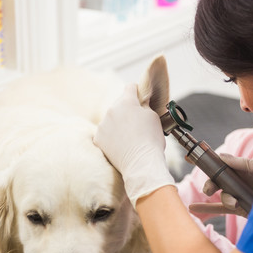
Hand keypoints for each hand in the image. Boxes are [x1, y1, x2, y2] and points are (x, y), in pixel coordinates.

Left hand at [93, 84, 174, 207]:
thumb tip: (141, 101)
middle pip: (119, 104)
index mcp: (126, 102)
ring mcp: (103, 125)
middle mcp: (111, 110)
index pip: (130, 87)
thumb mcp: (153, 117)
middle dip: (127, 110)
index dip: (137, 92)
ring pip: (111, 119)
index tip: (140, 98)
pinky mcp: (98, 138)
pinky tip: (121, 144)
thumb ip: (145, 105)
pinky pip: (105, 133)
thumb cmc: (151, 141)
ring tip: (130, 137)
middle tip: (137, 123)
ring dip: (118, 123)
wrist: (141, 164)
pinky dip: (112, 136)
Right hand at [189, 153, 252, 216]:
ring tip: (233, 203)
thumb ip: (244, 164)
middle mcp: (239, 181)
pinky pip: (220, 208)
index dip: (206, 159)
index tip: (190, 157)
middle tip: (210, 189)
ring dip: (223, 198)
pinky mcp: (239, 209)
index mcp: (244, 169)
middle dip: (210, 182)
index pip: (222, 162)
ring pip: (220, 194)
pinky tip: (192, 208)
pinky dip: (206, 208)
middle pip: (216, 179)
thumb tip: (222, 156)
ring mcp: (238, 195)